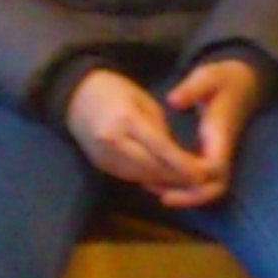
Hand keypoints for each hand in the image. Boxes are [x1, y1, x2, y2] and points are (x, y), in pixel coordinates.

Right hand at [64, 68, 212, 198]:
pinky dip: (148, 180)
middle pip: (151, 168)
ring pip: (140, 177)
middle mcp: (113, 142)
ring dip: (164, 183)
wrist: (77, 97)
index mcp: (127, 120)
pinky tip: (163, 181)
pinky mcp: (100, 165)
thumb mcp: (144, 102)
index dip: (182, 164)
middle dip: (176, 178)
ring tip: (185, 185)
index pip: (160, 148)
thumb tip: (176, 157)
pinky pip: (129, 177)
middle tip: (198, 183)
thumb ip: (160, 130)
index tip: (201, 173)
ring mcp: (104, 156)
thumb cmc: (116, 92)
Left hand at [158, 58, 263, 208]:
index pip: (215, 167)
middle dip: (191, 197)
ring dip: (186, 195)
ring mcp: (218, 155)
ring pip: (209, 188)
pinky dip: (184, 187)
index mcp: (220, 134)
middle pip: (216, 187)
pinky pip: (201, 180)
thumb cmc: (224, 78)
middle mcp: (221, 150)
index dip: (196, 176)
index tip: (171, 175)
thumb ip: (191, 88)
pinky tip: (160, 181)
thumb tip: (173, 101)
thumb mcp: (208, 76)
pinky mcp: (211, 155)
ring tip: (155, 190)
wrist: (244, 81)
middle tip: (162, 196)